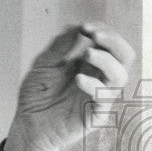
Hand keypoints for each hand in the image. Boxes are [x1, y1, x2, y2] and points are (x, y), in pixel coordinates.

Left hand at [5, 22, 134, 150]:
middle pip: (124, 56)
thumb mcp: (44, 64)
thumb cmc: (37, 94)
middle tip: (95, 35)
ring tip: (87, 54)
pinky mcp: (95, 114)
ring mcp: (99, 95)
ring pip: (120, 75)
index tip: (85, 26)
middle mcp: (99, 77)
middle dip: (113, 41)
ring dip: (106, 60)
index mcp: (90, 63)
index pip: (109, 42)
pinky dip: (94, 86)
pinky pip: (105, 99)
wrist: (27, 124)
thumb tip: (77, 26)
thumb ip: (60, 46)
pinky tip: (78, 79)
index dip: (102, 31)